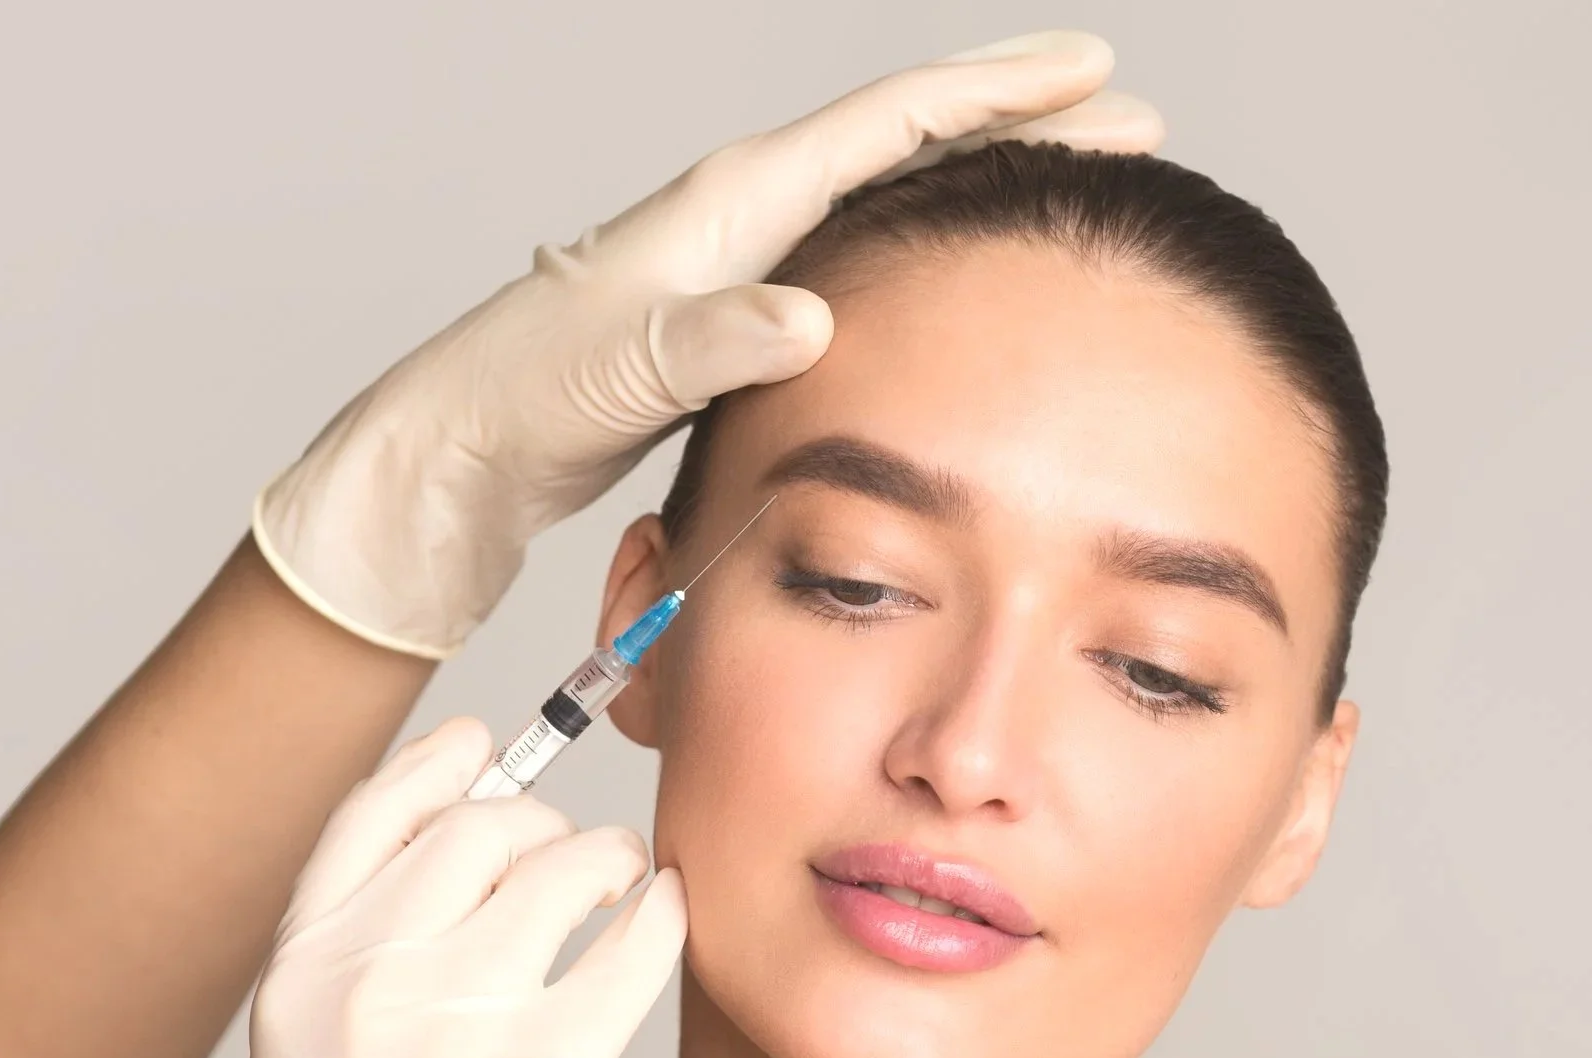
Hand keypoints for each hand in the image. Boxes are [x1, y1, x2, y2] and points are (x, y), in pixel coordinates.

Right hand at [170, 716, 685, 1057]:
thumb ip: (362, 960)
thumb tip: (460, 851)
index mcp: (297, 972)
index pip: (367, 816)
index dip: (434, 766)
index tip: (483, 746)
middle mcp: (370, 980)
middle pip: (477, 830)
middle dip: (538, 825)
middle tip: (571, 852)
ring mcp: (459, 1022)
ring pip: (561, 872)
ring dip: (605, 863)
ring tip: (621, 885)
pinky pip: (629, 946)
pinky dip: (657, 917)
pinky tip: (662, 918)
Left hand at [252, 31, 1162, 656]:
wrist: (462, 451)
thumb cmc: (527, 401)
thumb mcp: (621, 368)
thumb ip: (712, 339)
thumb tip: (806, 314)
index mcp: (735, 203)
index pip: (893, 124)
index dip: (1000, 94)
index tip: (1094, 72)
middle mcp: (747, 214)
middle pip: (912, 144)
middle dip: (1022, 125)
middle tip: (1129, 125)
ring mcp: (745, 262)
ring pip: (894, 200)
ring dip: (984, 184)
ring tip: (1071, 187)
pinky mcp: (738, 318)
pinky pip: (864, 262)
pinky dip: (930, 251)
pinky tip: (962, 281)